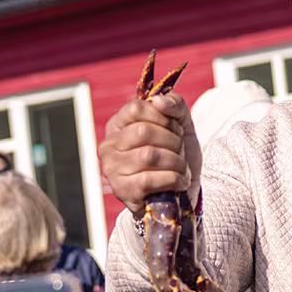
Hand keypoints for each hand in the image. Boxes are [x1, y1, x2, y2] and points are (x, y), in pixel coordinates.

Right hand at [100, 91, 200, 217]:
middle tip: (181, 150)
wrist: (181, 190)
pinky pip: (149, 180)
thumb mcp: (180, 124)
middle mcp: (108, 145)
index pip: (136, 108)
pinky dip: (173, 180)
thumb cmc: (175, 153)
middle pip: (143, 131)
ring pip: (148, 156)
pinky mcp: (122, 191)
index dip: (163, 117)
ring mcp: (112, 169)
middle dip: (172, 141)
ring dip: (176, 162)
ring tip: (182, 168)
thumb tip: (159, 101)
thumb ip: (174, 105)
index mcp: (117, 124)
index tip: (176, 129)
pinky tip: (180, 182)